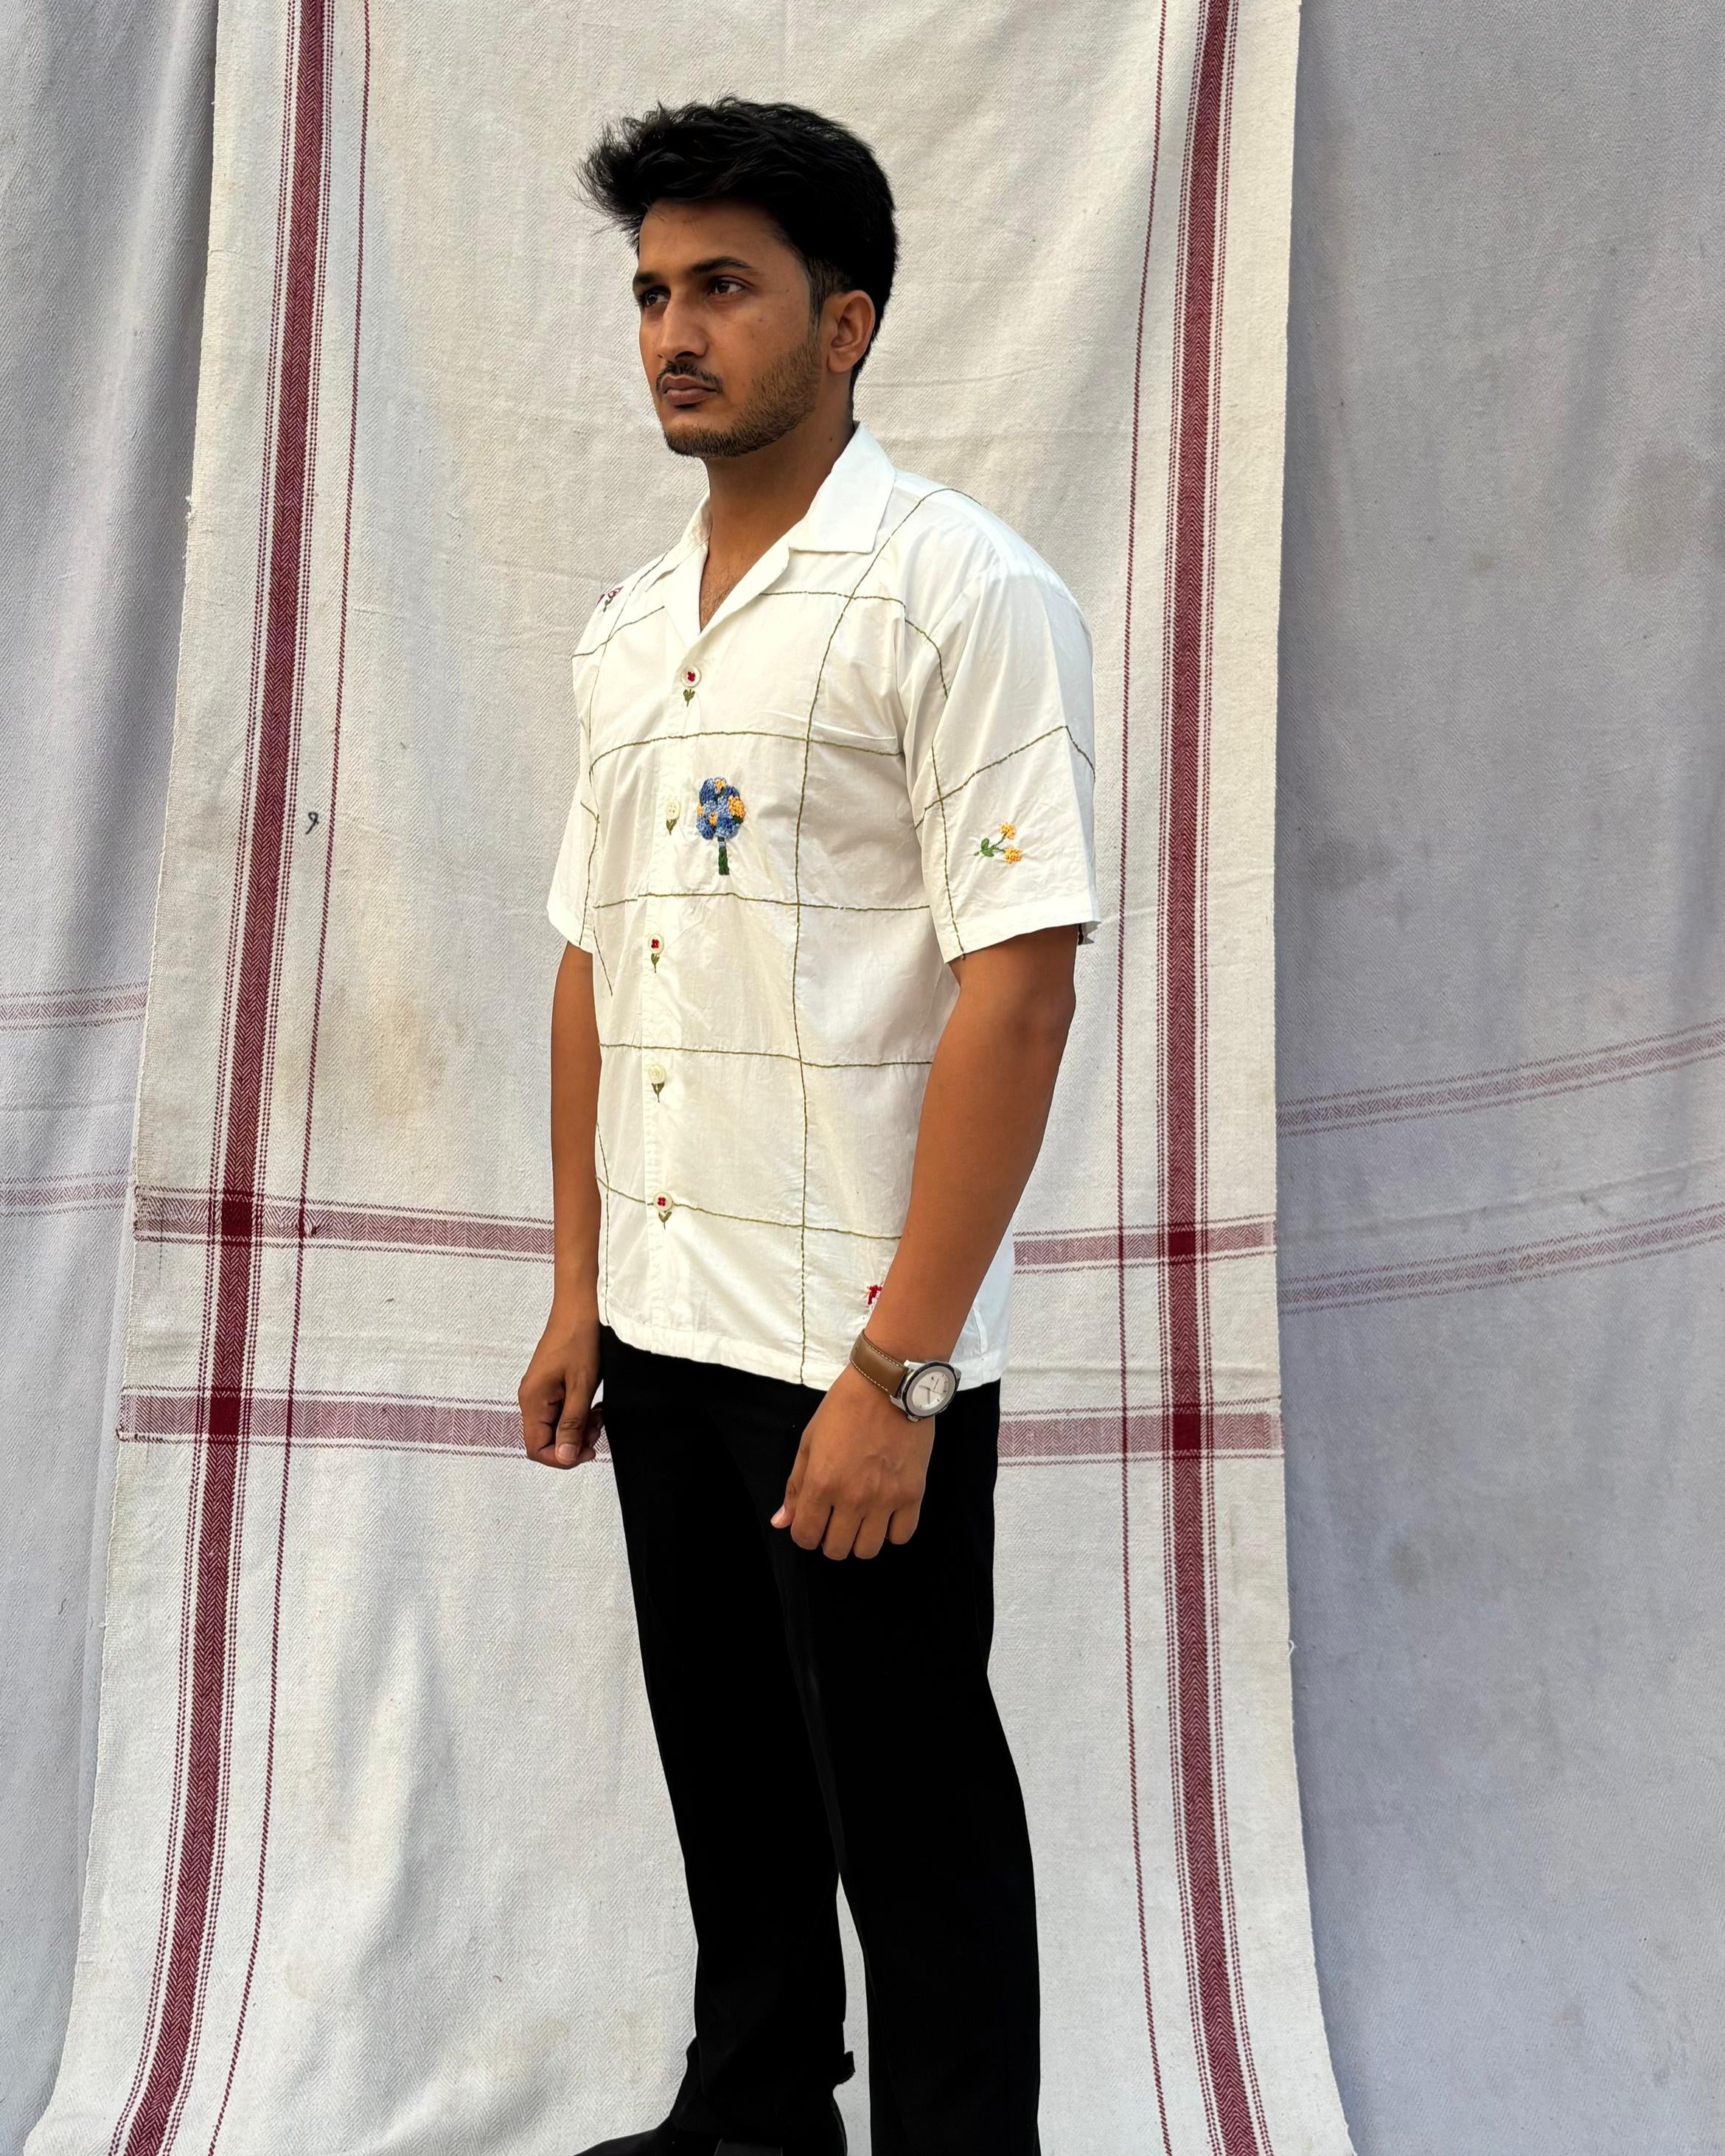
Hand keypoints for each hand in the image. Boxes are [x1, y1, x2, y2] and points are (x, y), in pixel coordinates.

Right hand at [518, 1298, 603, 1467]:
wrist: (580, 1306)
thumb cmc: (580, 1339)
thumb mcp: (582, 1386)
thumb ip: (572, 1423)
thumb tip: (566, 1456)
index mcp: (532, 1400)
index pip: (536, 1448)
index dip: (561, 1457)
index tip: (588, 1450)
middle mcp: (531, 1398)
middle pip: (546, 1439)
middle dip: (573, 1442)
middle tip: (597, 1429)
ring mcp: (540, 1391)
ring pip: (555, 1426)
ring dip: (578, 1428)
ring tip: (598, 1415)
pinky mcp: (550, 1385)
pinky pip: (560, 1411)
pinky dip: (578, 1414)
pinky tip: (594, 1406)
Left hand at [771, 1362, 936, 1558]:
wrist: (889, 1384)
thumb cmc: (844, 1407)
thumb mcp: (809, 1441)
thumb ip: (795, 1486)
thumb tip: (781, 1522)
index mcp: (822, 1483)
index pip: (805, 1536)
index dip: (804, 1533)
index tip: (812, 1521)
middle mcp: (853, 1498)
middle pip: (836, 1550)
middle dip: (830, 1539)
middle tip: (836, 1519)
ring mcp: (885, 1498)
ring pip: (868, 1550)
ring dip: (860, 1539)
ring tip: (861, 1518)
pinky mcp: (913, 1494)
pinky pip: (902, 1536)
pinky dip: (892, 1531)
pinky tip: (886, 1514)